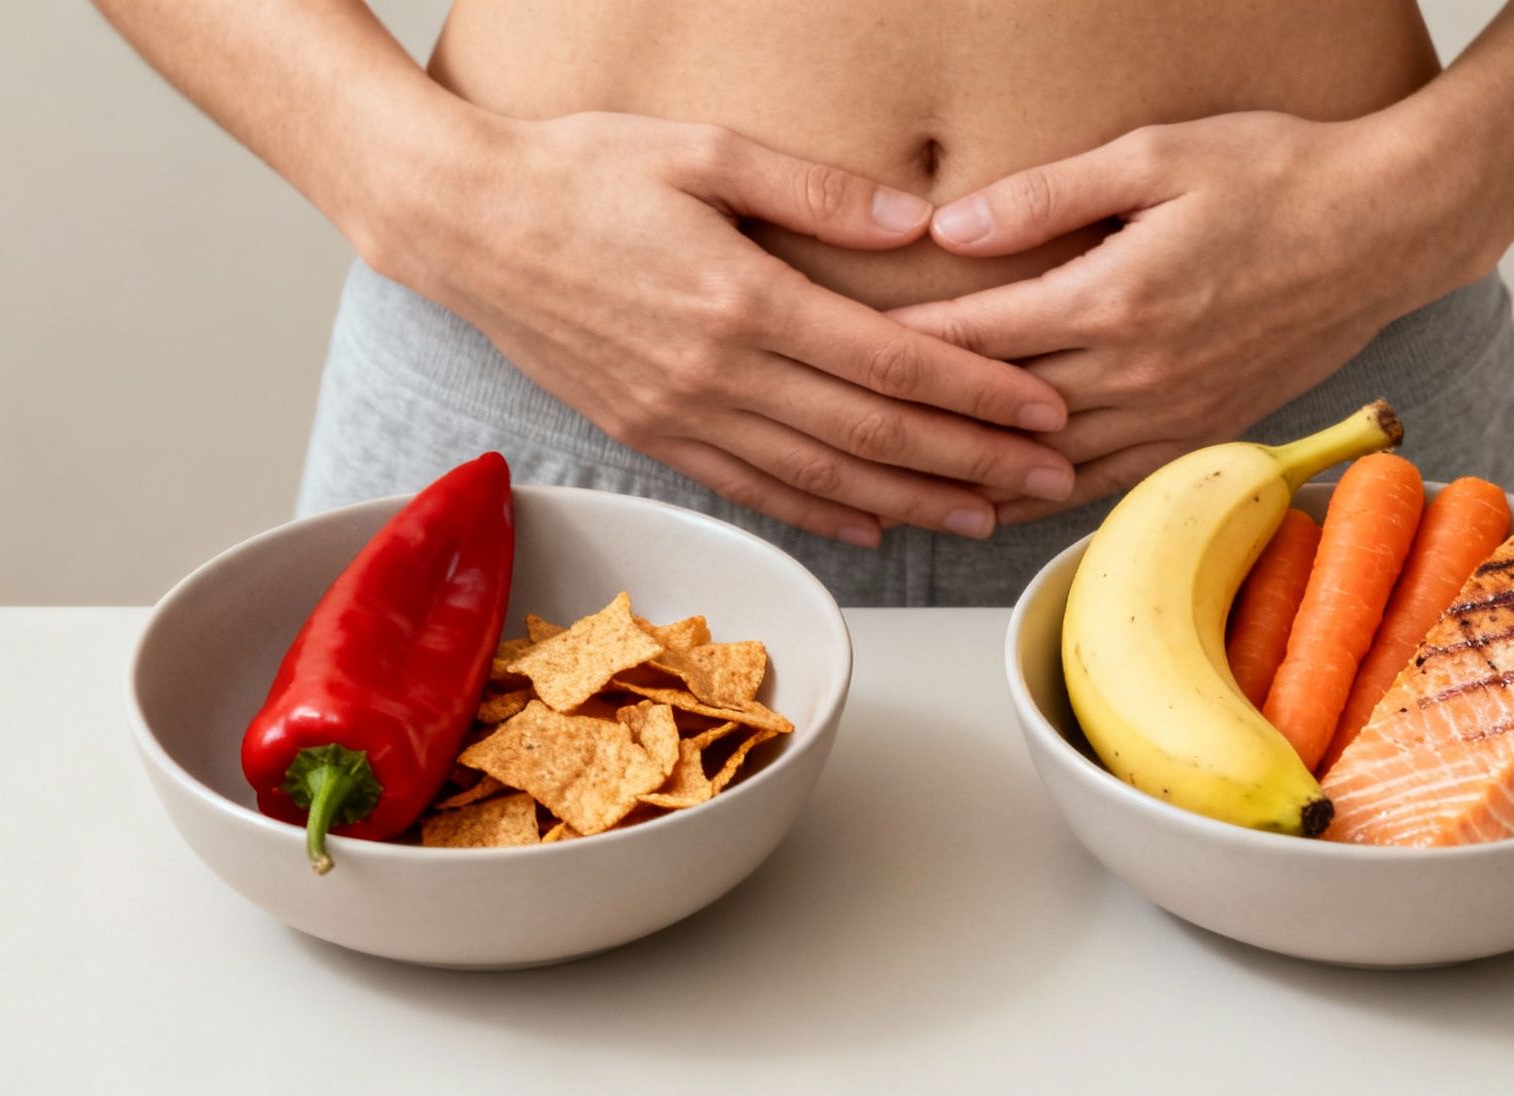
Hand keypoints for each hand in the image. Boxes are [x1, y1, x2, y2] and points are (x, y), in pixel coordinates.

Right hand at [368, 111, 1076, 545]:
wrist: (463, 223)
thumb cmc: (581, 172)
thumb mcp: (702, 150)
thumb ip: (817, 192)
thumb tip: (919, 220)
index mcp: (744, 298)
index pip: (892, 363)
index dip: (978, 395)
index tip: (1044, 411)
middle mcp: (718, 374)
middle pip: (874, 437)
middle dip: (974, 463)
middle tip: (1051, 481)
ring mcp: (681, 416)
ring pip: (823, 479)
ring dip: (914, 504)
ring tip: (986, 516)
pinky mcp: (651, 436)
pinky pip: (754, 491)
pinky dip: (822, 515)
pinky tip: (874, 527)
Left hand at [893, 111, 1485, 524]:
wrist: (1389, 225)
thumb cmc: (1278, 173)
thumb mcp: (1156, 153)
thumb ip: (1046, 195)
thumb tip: (951, 228)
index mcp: (1115, 297)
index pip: (979, 336)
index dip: (903, 345)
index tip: (843, 350)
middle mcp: (1140, 370)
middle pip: (1000, 415)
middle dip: (920, 425)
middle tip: (850, 437)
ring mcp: (1175, 411)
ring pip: (1048, 466)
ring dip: (975, 479)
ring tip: (905, 492)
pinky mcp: (1204, 430)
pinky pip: (1107, 481)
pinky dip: (1046, 495)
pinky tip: (1004, 500)